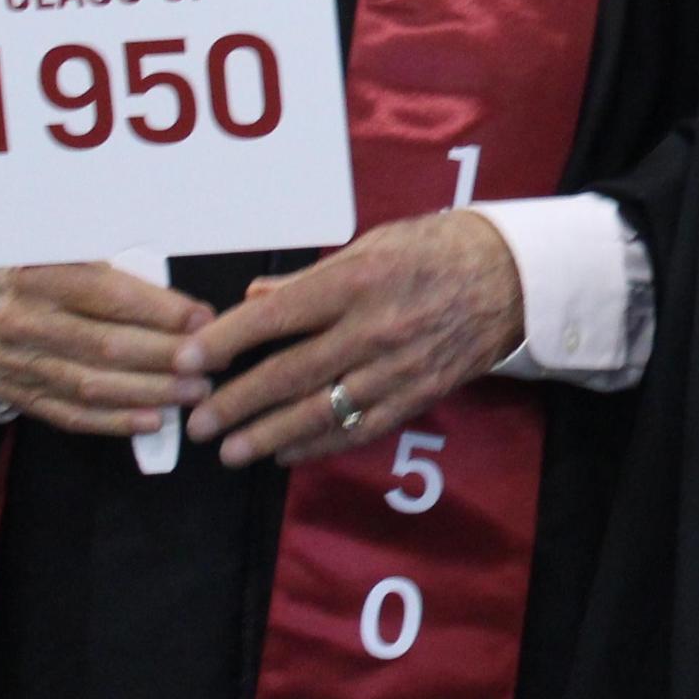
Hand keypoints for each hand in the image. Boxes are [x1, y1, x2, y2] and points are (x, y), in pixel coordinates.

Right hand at [0, 263, 213, 435]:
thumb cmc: (44, 275)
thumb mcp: (72, 256)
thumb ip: (121, 276)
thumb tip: (188, 312)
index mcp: (40, 274)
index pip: (110, 295)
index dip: (162, 311)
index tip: (203, 319)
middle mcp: (23, 319)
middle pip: (106, 344)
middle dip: (167, 356)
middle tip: (212, 361)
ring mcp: (16, 362)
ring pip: (92, 385)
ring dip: (151, 392)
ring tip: (195, 391)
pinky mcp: (18, 394)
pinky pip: (71, 415)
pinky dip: (116, 420)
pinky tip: (154, 419)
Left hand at [179, 210, 522, 467]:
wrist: (513, 276)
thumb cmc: (437, 248)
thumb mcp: (373, 244)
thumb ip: (311, 277)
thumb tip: (256, 298)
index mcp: (357, 281)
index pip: (275, 318)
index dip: (224, 343)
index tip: (185, 361)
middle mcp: (373, 329)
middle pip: (289, 374)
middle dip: (235, 403)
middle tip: (196, 423)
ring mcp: (396, 368)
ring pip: (320, 411)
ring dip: (268, 435)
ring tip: (229, 451)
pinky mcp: (417, 395)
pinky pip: (360, 429)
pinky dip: (319, 445)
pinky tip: (286, 454)